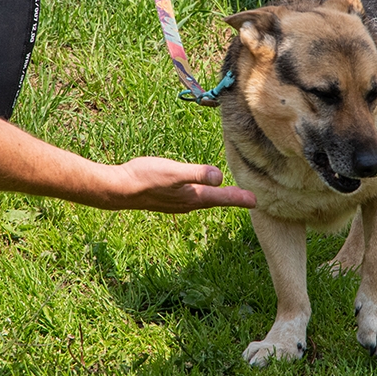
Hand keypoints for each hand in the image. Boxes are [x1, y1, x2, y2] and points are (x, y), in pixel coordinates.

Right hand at [108, 157, 255, 212]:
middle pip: (216, 201)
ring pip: (205, 201)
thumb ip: (196, 173)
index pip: (222, 198)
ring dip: (219, 198)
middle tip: (250, 200)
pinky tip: (199, 190)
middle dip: (233, 200)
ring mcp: (177, 202)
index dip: (240, 198)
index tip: (257, 200)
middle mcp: (188, 203)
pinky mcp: (168, 198)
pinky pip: (193, 197)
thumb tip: (218, 176)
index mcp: (193, 197)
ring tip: (230, 195)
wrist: (119, 189)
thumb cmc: (145, 178)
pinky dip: (203, 195)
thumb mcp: (172, 172)